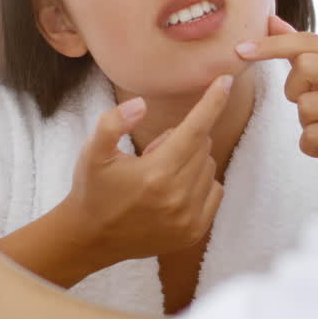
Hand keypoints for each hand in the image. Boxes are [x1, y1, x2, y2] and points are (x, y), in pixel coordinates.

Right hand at [64, 76, 230, 265]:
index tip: (225, 80)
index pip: (194, 130)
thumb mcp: (91, 152)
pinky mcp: (195, 232)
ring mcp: (189, 218)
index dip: (212, 102)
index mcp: (156, 174)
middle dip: (183, 138)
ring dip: (192, 161)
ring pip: (209, 167)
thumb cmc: (93, 189)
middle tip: (153, 153)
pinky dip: (201, 182)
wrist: (91, 238)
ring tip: (159, 175)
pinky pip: (215, 191)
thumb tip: (142, 104)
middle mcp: (178, 197)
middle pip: (202, 146)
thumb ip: (112, 123)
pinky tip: (174, 189)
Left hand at [235, 15, 317, 163]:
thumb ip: (298, 49)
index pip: (306, 41)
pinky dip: (310, 146)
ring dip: (305, 123)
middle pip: (304, 66)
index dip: (270, 45)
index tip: (239, 50)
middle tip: (311, 104)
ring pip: (306, 105)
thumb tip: (271, 19)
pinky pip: (313, 135)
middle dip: (295, 91)